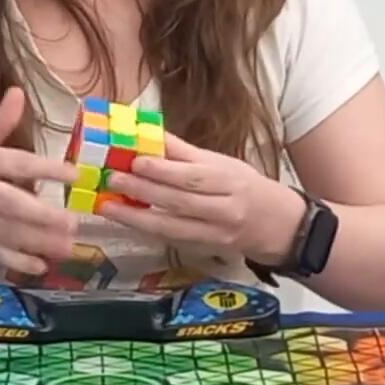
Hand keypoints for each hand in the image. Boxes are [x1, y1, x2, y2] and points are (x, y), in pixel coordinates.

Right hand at [0, 88, 80, 276]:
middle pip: (8, 203)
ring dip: (36, 241)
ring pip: (1, 231)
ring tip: (67, 247)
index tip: (74, 175)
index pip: (14, 163)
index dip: (44, 169)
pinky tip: (39, 266)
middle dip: (42, 215)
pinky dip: (13, 261)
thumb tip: (19, 92)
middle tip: (74, 222)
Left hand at [101, 133, 307, 265]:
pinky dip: (147, 230)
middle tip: (113, 179)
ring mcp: (214, 235)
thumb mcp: (221, 163)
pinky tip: (126, 220)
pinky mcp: (204, 251)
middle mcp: (224, 210)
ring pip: (172, 227)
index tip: (135, 160)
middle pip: (180, 201)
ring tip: (109, 205)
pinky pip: (172, 240)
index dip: (164, 170)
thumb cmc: (244, 186)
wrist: (276, 225)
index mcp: (229, 181)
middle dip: (143, 190)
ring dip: (136, 217)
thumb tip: (149, 133)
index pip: (193, 176)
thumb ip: (184, 152)